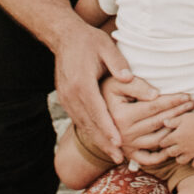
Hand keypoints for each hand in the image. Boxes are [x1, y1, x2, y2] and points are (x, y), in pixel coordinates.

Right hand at [53, 17, 131, 161]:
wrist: (63, 36)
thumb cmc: (88, 40)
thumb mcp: (105, 47)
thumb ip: (118, 64)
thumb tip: (130, 78)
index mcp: (82, 83)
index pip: (97, 111)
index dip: (108, 128)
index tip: (119, 142)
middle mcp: (72, 95)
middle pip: (89, 124)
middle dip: (104, 142)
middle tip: (119, 158)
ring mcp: (66, 98)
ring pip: (83, 125)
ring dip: (97, 140)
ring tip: (112, 153)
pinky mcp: (65, 99)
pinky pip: (79, 120)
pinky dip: (90, 131)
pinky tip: (100, 140)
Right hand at [103, 73, 193, 167]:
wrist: (88, 108)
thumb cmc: (105, 89)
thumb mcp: (117, 83)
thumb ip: (136, 86)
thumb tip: (156, 95)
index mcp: (121, 116)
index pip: (154, 107)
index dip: (172, 100)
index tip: (187, 95)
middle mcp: (124, 134)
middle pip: (158, 122)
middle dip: (177, 112)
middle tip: (192, 104)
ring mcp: (126, 146)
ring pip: (157, 141)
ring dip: (174, 131)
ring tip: (186, 119)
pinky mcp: (128, 154)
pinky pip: (147, 159)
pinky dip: (161, 156)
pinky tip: (173, 146)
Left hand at [165, 109, 193, 170]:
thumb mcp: (183, 118)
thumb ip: (172, 121)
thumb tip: (163, 122)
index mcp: (177, 136)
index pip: (164, 143)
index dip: (163, 142)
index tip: (165, 140)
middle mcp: (183, 146)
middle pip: (171, 153)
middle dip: (170, 150)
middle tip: (173, 146)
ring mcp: (192, 152)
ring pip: (181, 161)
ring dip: (179, 157)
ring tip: (182, 153)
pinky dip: (193, 163)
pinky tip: (193, 157)